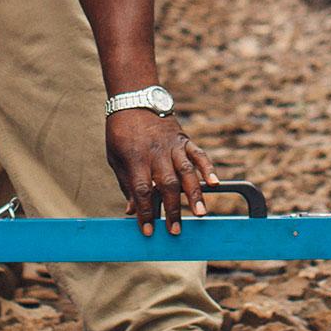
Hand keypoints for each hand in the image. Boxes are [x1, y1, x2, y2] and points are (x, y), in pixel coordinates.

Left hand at [106, 109, 217, 235]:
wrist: (135, 99)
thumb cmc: (121, 132)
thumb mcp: (115, 157)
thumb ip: (126, 183)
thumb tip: (132, 211)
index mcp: (135, 159)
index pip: (142, 191)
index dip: (146, 212)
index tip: (148, 231)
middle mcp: (156, 153)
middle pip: (167, 185)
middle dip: (173, 210)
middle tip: (176, 230)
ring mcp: (172, 146)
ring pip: (186, 172)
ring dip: (194, 194)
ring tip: (201, 214)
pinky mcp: (184, 139)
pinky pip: (198, 154)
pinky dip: (208, 168)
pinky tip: (215, 183)